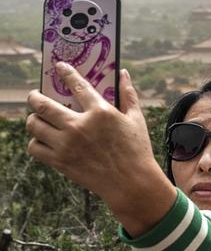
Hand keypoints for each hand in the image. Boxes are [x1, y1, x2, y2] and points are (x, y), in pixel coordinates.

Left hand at [26, 63, 174, 235]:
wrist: (132, 183)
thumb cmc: (137, 150)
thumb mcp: (137, 119)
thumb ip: (128, 94)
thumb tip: (125, 73)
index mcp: (101, 112)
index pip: (77, 84)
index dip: (65, 72)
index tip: (58, 66)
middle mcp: (80, 126)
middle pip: (42, 104)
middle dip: (34, 97)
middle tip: (35, 96)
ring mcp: (67, 144)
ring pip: (34, 125)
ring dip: (34, 119)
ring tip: (39, 119)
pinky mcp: (60, 161)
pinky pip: (34, 147)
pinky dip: (36, 141)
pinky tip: (44, 140)